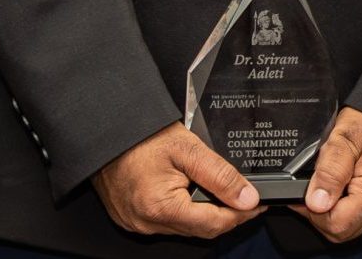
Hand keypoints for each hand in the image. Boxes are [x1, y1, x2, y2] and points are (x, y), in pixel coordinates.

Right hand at [91, 122, 264, 238]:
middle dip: (225, 214)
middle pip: (200, 230)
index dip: (240, 214)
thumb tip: (247, 197)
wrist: (105, 130)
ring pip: (185, 228)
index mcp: (161, 207)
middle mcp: (147, 222)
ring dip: (204, 214)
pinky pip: (166, 223)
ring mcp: (137, 223)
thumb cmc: (139, 135)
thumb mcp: (187, 148)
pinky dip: (183, 211)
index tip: (256, 203)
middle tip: (242, 196)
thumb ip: (220, 174)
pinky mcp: (131, 218)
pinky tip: (189, 193)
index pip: (214, 224)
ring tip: (215, 191)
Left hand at [294, 107, 361, 243]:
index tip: (303, 192)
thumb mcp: (346, 134)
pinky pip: (360, 214)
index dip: (313, 212)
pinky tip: (337, 185)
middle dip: (320, 215)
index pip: (337, 224)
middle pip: (343, 231)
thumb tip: (316, 203)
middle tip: (310, 187)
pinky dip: (343, 206)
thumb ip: (330, 169)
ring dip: (331, 211)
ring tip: (324, 182)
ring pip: (351, 227)